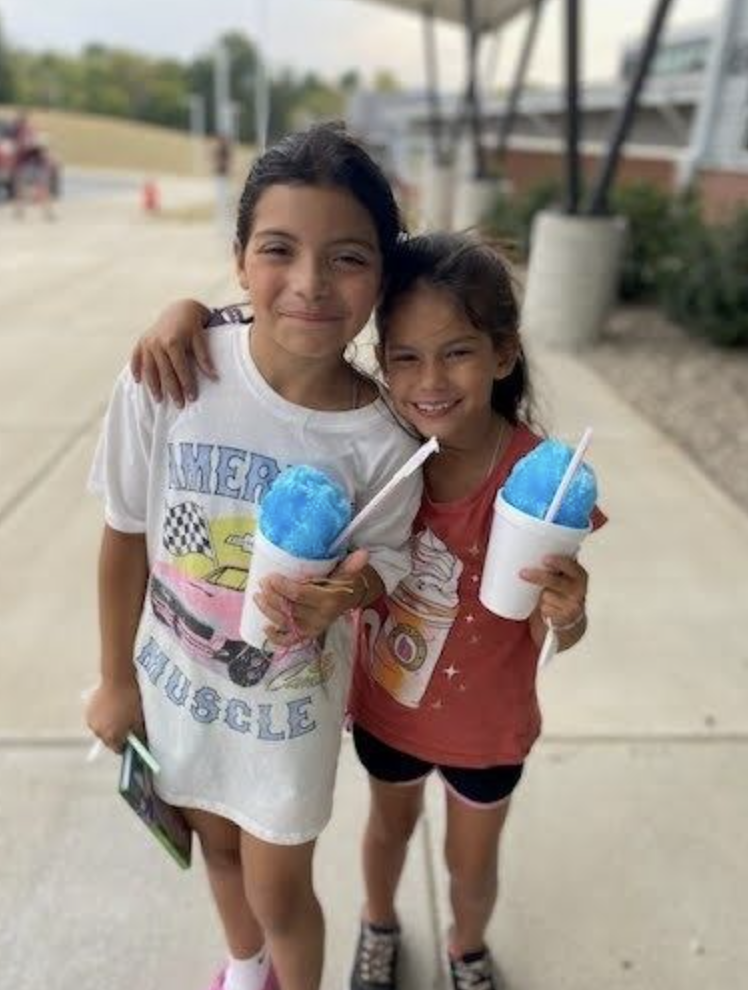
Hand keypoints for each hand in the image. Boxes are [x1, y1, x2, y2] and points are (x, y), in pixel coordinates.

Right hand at [86, 678, 143, 752]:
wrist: (117, 679)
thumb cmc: (130, 700)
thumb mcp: (139, 720)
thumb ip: (139, 734)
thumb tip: (140, 741)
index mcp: (111, 737)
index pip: (118, 749)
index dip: (127, 746)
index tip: (133, 740)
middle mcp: (98, 732)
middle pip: (109, 740)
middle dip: (117, 735)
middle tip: (127, 725)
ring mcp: (91, 722)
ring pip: (102, 729)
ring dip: (109, 725)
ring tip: (119, 713)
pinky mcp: (88, 711)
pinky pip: (97, 719)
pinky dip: (103, 716)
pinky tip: (112, 707)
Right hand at [130, 299, 216, 405]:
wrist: (180, 307)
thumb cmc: (193, 324)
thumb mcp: (200, 338)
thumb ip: (204, 358)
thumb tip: (215, 378)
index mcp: (173, 342)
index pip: (180, 369)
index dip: (187, 384)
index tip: (192, 398)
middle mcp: (157, 343)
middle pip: (165, 372)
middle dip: (172, 390)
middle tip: (179, 405)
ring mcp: (147, 342)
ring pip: (149, 369)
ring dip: (153, 386)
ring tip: (159, 400)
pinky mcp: (141, 341)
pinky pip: (136, 357)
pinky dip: (136, 369)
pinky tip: (138, 382)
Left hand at [256, 549, 370, 647]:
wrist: (348, 601)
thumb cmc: (341, 584)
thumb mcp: (345, 573)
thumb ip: (351, 564)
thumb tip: (364, 553)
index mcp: (328, 601)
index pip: (299, 594)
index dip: (282, 587)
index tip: (270, 577)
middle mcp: (319, 618)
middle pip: (289, 608)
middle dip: (272, 597)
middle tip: (261, 584)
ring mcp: (312, 629)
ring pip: (285, 622)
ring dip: (268, 611)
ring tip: (257, 597)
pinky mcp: (306, 636)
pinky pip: (289, 640)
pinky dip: (276, 637)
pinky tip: (265, 627)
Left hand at [520, 554, 587, 628]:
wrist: (571, 617)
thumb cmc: (562, 590)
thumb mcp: (564, 577)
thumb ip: (556, 567)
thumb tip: (532, 553)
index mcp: (580, 575)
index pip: (571, 566)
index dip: (558, 562)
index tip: (544, 559)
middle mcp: (579, 590)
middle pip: (554, 581)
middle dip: (538, 577)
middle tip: (522, 573)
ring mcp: (573, 605)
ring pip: (546, 595)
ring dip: (543, 595)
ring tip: (548, 596)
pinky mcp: (565, 617)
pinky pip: (546, 609)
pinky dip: (544, 608)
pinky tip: (550, 608)